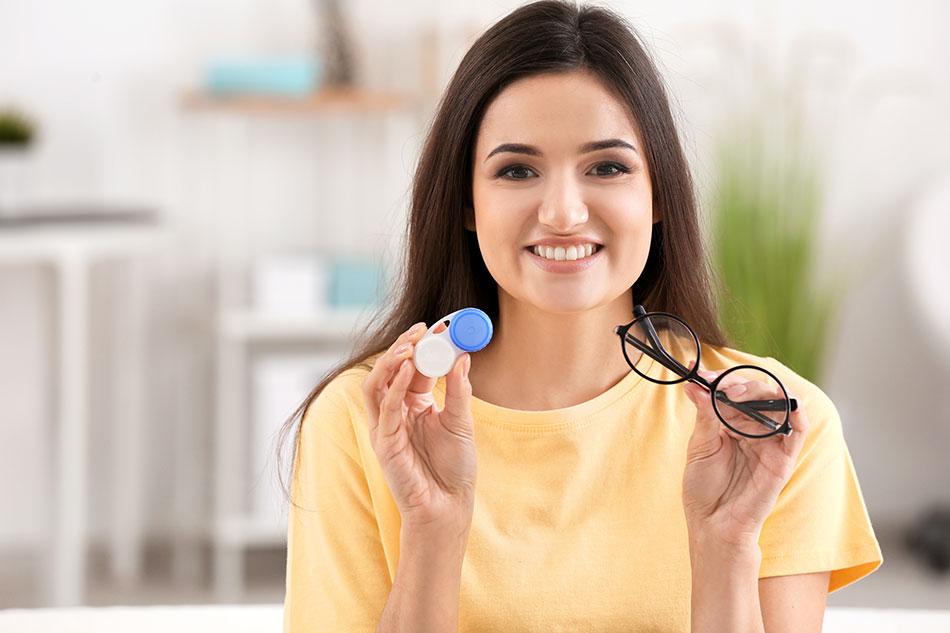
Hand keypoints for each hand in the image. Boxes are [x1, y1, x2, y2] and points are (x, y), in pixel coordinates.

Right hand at [361, 322, 476, 530]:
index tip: (437, 326)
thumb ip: (459, 390)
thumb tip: (463, 356)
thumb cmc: (454, 469)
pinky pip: (383, 407)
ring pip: (376, 384)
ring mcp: (386, 426)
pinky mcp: (383, 441)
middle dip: (402, 348)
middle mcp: (397, 412)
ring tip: (409, 345)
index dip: (422, 347)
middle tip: (420, 331)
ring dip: (392, 362)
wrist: (448, 506)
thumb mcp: (462, 422)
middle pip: (390, 371)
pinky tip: (408, 369)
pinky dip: (394, 385)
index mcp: (415, 404)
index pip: (413, 367)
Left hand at [681, 362, 808, 548]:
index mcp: (732, 424)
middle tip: (715, 383)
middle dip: (736, 383)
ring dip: (761, 391)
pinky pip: (798, 429)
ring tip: (735, 393)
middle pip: (756, 393)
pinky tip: (785, 399)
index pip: (732, 393)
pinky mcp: (784, 457)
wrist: (713, 523)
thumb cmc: (704, 488)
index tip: (698, 373)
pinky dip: (796, 411)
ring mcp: (770, 442)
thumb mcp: (700, 446)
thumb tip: (695, 385)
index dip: (718, 379)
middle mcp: (754, 429)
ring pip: (777, 404)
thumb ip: (705, 415)